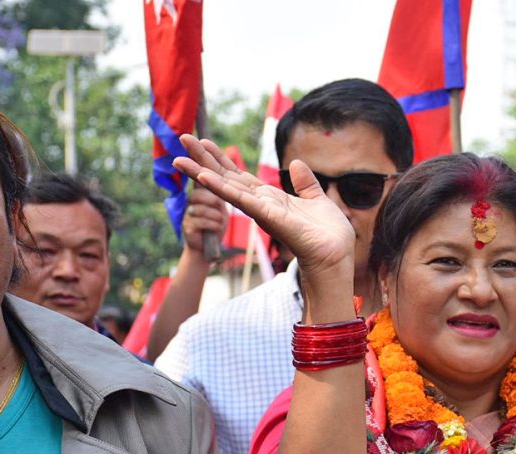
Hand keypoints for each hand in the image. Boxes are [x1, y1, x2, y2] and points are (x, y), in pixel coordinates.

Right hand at [173, 135, 354, 283]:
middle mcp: (260, 204)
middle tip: (182, 138)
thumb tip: (297, 163)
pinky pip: (239, 199)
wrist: (336, 253)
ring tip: (179, 158)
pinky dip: (221, 187)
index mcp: (270, 199)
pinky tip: (203, 176)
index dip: (221, 160)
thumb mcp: (317, 200)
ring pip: (225, 187)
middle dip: (203, 159)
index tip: (204, 142)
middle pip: (226, 178)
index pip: (239, 176)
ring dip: (201, 172)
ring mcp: (260, 210)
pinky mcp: (266, 215)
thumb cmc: (328, 233)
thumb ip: (306, 183)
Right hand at [182, 186, 227, 253]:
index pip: (197, 185)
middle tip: (220, 207)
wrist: (207, 246)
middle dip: (212, 200)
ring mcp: (186, 215)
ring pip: (201, 209)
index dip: (202, 182)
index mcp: (197, 197)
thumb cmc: (216, 225)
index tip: (211, 188)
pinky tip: (217, 227)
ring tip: (220, 221)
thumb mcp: (221, 210)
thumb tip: (220, 189)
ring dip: (215, 215)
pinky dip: (213, 224)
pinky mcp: (186, 226)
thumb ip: (219, 199)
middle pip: (197, 195)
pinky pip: (200, 221)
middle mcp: (189, 204)